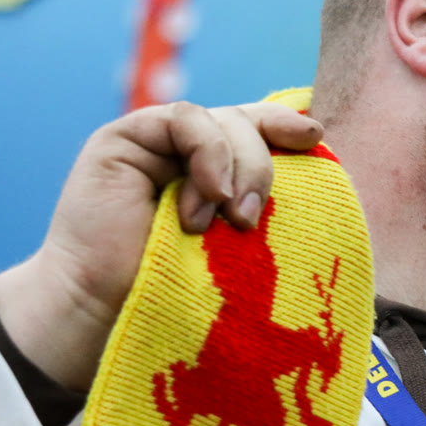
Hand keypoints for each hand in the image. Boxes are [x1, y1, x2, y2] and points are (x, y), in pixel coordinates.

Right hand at [0, 101, 317, 389]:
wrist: (110, 306)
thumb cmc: (180, 287)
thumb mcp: (239, 241)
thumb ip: (261, 202)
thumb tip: (310, 165)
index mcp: (218, 171)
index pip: (258, 129)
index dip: (285, 125)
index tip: (315, 137)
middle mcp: (188, 152)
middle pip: (245, 123)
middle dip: (261, 167)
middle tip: (249, 221)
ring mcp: (156, 142)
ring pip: (221, 120)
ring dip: (237, 167)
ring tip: (229, 220)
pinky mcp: (124, 137)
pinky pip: (185, 119)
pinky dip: (209, 152)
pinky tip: (209, 193)